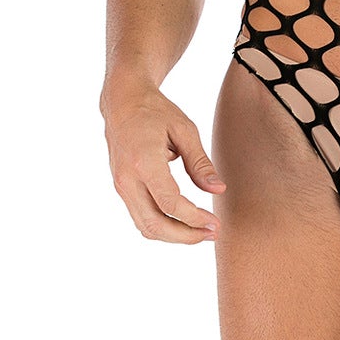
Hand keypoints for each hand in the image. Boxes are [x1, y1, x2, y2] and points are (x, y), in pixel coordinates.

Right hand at [102, 82, 226, 243]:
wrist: (122, 102)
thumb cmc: (155, 112)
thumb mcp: (184, 130)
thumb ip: (200, 163)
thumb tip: (218, 190)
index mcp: (144, 161)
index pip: (170, 203)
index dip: (194, 218)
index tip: (215, 223)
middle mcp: (127, 179)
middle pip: (154, 223)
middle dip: (185, 236)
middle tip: (212, 233)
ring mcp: (121, 186)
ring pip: (145, 226)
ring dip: (174, 236)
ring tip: (202, 232)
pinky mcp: (122, 189)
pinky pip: (140, 217)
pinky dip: (162, 226)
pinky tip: (184, 224)